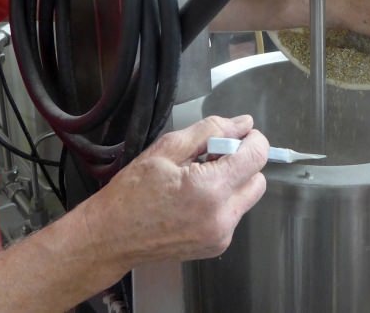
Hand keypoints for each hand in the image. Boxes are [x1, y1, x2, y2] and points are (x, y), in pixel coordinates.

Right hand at [83, 115, 268, 270]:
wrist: (111, 237)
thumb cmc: (132, 192)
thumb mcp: (167, 148)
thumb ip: (211, 131)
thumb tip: (243, 124)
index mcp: (210, 189)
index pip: (257, 157)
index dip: (251, 139)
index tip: (236, 135)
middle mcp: (222, 217)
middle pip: (258, 179)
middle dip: (241, 163)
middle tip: (210, 157)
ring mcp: (221, 236)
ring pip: (247, 198)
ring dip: (232, 183)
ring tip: (197, 179)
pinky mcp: (216, 246)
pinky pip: (233, 215)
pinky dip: (222, 203)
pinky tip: (193, 198)